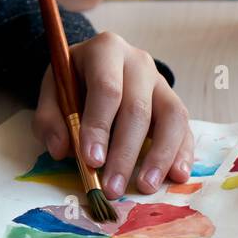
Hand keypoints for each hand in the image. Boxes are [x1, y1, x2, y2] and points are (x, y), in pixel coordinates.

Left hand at [33, 31, 194, 197]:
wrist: (98, 66)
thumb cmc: (75, 80)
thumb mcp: (53, 91)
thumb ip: (51, 118)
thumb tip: (62, 150)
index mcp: (106, 51)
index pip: (107, 89)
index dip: (99, 126)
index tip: (91, 160)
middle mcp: (139, 63)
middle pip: (138, 109)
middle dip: (125, 152)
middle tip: (113, 187)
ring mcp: (162, 83)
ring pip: (171, 118)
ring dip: (160, 156)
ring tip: (147, 186)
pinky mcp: (175, 104)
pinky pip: (185, 129)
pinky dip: (183, 154)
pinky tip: (177, 176)